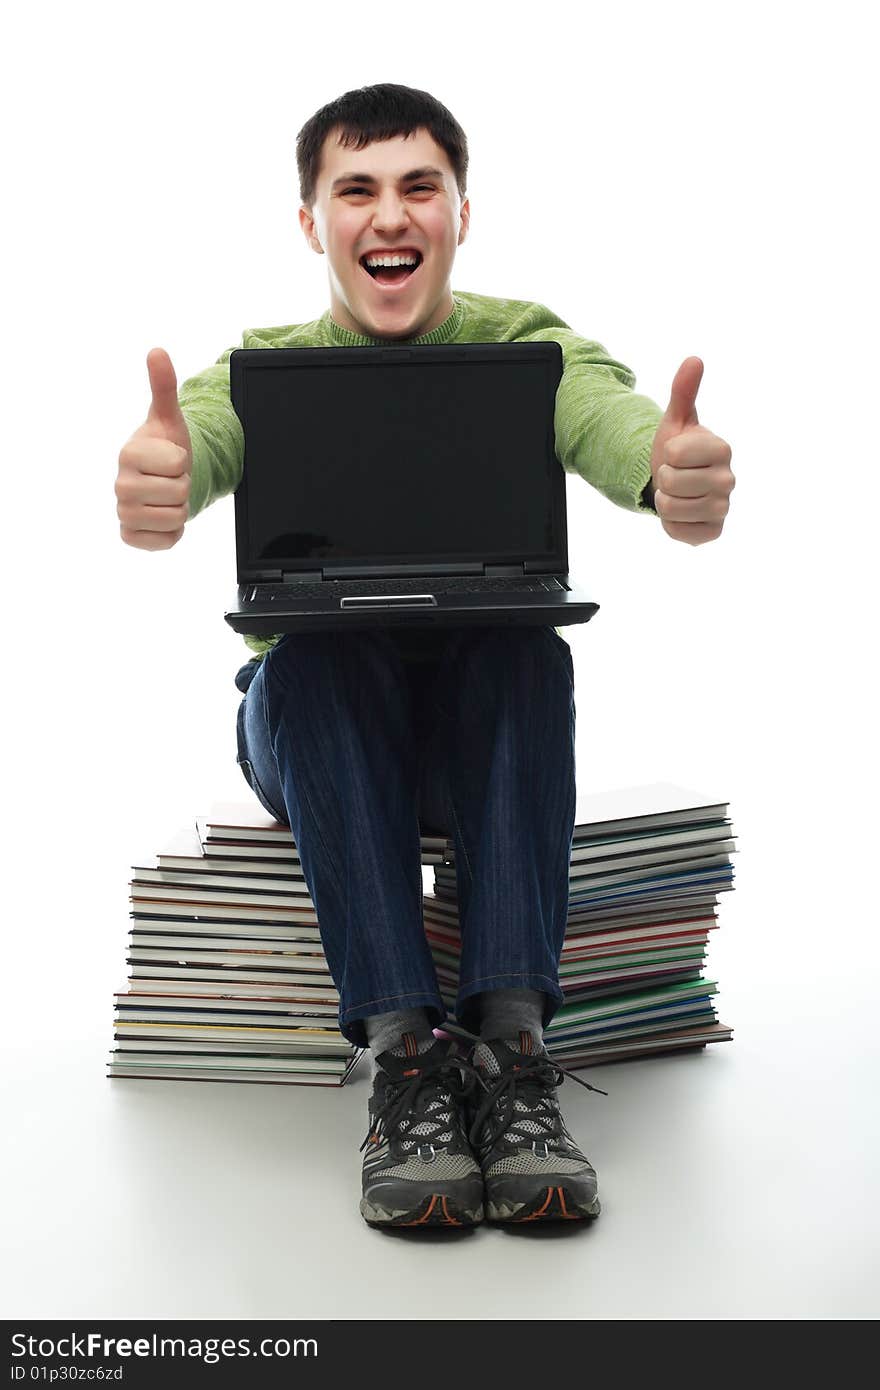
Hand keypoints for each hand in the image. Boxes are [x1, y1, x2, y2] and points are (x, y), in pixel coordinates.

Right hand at [116, 348, 192, 549]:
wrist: (160, 480)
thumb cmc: (165, 447)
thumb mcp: (169, 417)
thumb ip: (163, 385)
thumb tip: (157, 351)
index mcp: (128, 454)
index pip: (178, 463)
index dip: (184, 461)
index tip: (171, 458)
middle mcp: (120, 485)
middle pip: (180, 493)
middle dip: (184, 485)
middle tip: (171, 478)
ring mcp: (124, 512)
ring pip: (177, 518)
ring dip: (181, 508)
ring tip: (168, 495)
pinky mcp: (131, 536)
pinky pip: (166, 541)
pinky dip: (173, 532)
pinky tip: (162, 516)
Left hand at [649, 357, 734, 544]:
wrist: (676, 484)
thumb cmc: (677, 449)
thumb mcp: (676, 420)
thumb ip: (683, 391)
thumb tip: (694, 359)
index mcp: (722, 449)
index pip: (675, 454)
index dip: (666, 454)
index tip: (676, 454)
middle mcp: (729, 480)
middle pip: (670, 483)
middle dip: (663, 479)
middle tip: (674, 476)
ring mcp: (723, 509)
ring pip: (670, 509)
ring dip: (664, 501)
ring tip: (677, 494)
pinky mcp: (713, 532)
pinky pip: (678, 532)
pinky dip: (670, 524)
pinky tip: (681, 513)